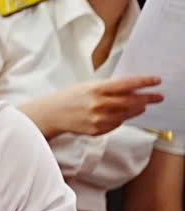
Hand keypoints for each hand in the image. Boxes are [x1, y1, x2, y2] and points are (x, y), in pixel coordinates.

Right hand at [22, 77, 162, 138]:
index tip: (156, 81)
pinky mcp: (98, 130)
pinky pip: (117, 124)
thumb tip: (131, 87)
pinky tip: (121, 113)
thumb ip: (107, 87)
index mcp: (95, 90)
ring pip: (127, 114)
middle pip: (131, 101)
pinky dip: (122, 118)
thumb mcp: (87, 86)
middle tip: (158, 96)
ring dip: (138, 109)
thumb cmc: (68, 97)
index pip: (126, 84)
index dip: (143, 82)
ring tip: (143, 105)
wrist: (51, 114)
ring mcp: (98, 119)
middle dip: (147, 98)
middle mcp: (98, 105)